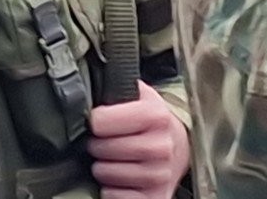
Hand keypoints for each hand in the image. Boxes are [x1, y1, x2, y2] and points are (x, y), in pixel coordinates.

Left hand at [88, 81, 189, 198]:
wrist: (179, 145)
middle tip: (102, 142)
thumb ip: (117, 86)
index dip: (95, 121)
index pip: (100, 121)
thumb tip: (87, 80)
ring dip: (102, 169)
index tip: (99, 121)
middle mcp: (161, 146)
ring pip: (107, 176)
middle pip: (103, 150)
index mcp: (155, 115)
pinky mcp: (157, 197)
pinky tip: (118, 180)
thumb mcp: (139, 94)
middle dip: (96, 146)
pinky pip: (116, 198)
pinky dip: (111, 191)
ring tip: (110, 160)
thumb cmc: (150, 119)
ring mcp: (160, 175)